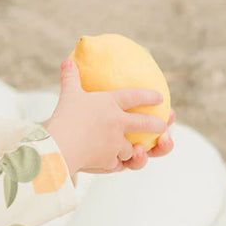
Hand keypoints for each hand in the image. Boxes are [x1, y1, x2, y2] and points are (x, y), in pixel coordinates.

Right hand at [44, 58, 169, 177]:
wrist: (60, 144)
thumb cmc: (65, 116)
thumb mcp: (68, 94)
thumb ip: (70, 78)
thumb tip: (67, 61)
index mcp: (111, 104)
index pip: (135, 97)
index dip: (148, 96)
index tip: (160, 97)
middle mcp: (118, 123)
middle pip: (145, 124)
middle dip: (159, 125)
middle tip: (164, 126)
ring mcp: (116, 143)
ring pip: (131, 150)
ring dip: (134, 152)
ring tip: (135, 151)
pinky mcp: (109, 160)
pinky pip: (116, 164)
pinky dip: (114, 164)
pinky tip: (112, 164)